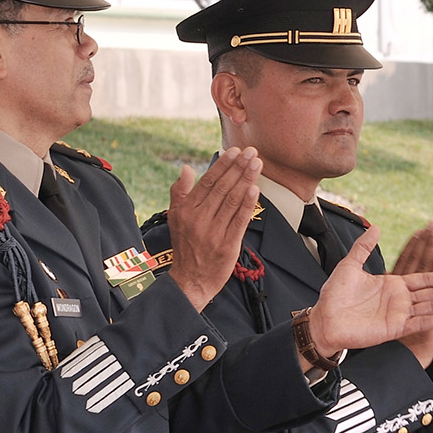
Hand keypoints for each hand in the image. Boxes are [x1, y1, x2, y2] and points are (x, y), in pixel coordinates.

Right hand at [165, 147, 261, 312]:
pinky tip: (255, 189)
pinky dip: (248, 205)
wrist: (190, 281)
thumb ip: (180, 192)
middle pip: (223, 188)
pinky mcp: (227, 245)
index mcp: (186, 210)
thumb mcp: (175, 217)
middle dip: (239, 168)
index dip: (223, 165)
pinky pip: (239, 221)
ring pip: (233, 201)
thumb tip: (187, 168)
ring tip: (257, 164)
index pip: (208, 182)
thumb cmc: (185, 247)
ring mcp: (213, 232)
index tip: (236, 151)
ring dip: (246, 180)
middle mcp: (199, 219)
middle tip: (252, 152)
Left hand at [307, 225, 432, 360]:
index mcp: (394, 284)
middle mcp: (401, 300)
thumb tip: (376, 227)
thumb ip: (364, 247)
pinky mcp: (396, 328)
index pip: (424, 277)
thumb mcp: (350, 266)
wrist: (324, 320)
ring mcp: (400, 315)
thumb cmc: (334, 295)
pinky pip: (421, 323)